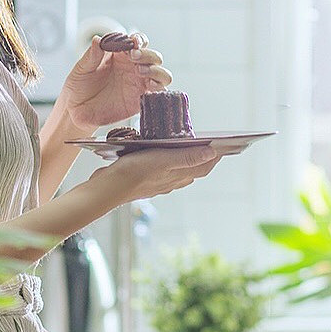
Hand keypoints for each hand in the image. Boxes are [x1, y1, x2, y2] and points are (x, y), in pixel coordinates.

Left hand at [59, 32, 173, 133]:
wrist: (76, 111)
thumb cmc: (78, 87)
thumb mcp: (81, 69)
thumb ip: (91, 55)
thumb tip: (98, 39)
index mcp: (120, 55)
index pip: (137, 42)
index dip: (139, 39)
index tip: (133, 42)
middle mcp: (133, 67)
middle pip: (153, 56)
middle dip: (147, 54)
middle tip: (134, 57)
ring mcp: (139, 84)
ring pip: (162, 74)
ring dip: (156, 70)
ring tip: (140, 71)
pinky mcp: (141, 100)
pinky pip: (159, 93)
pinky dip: (160, 88)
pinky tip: (150, 87)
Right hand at [88, 146, 221, 204]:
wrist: (105, 190)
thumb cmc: (131, 173)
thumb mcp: (161, 160)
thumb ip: (186, 157)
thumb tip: (212, 152)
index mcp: (178, 176)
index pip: (205, 166)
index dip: (216, 155)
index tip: (225, 143)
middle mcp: (171, 181)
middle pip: (194, 168)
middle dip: (205, 155)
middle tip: (212, 142)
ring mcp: (158, 182)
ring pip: (179, 170)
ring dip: (187, 158)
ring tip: (191, 145)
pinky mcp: (146, 180)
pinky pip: (164, 170)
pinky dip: (170, 161)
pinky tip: (163, 153)